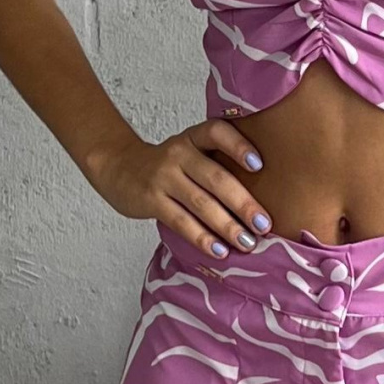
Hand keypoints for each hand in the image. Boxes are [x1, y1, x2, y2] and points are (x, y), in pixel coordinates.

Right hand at [89, 118, 270, 256]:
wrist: (119, 167)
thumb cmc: (168, 165)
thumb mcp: (190, 151)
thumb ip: (217, 163)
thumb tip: (261, 200)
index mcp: (193, 138)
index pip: (217, 132)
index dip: (238, 146)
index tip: (259, 165)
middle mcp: (179, 153)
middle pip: (216, 178)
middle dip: (243, 204)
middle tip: (264, 225)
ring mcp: (163, 177)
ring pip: (201, 203)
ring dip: (227, 226)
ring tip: (247, 243)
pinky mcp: (151, 200)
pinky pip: (181, 221)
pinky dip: (202, 238)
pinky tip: (219, 250)